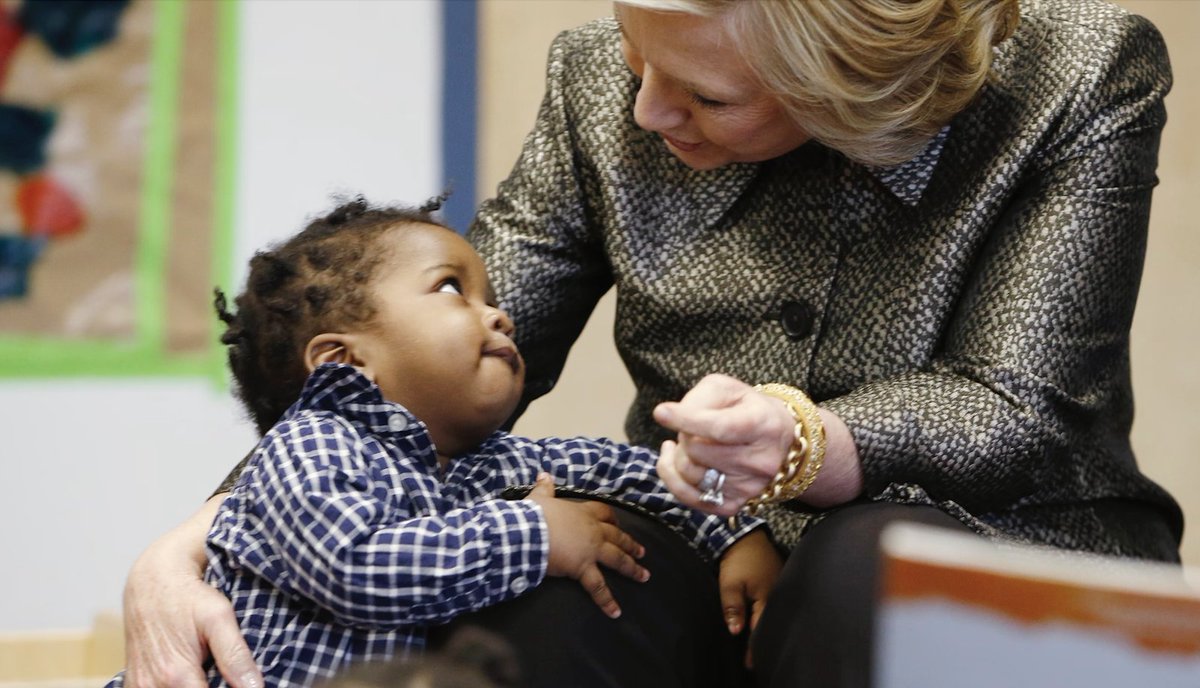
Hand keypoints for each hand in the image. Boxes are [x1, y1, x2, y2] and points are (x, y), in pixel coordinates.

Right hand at [123, 497, 261, 687]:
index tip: (240, 684)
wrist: (151, 581)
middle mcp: (153, 686)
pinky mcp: (134, 682)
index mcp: (177, 676)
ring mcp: (140, 686)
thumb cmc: (188, 597)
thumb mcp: (219, 618)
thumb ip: (236, 656)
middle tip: (227, 676)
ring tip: (210, 673)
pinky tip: (193, 677)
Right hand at [525, 473, 649, 617]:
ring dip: (632, 568)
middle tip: (643, 553)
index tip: (617, 523)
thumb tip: (544, 475)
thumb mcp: (539, 498)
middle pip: (617, 537)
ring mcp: (591, 550)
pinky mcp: (583, 568)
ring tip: (644, 576)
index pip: (603, 513)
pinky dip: (607, 600)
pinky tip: (616, 612)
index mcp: (582, 513)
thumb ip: (545, 488)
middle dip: (631, 544)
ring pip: (617, 559)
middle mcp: (592, 531)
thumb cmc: (534, 515)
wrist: (530, 531)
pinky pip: (598, 587)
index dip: (612, 519)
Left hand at [655, 374, 863, 514]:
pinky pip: (688, 497)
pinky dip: (673, 477)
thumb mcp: (728, 389)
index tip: (661, 412)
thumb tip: (668, 415)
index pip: (720, 427)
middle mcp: (760, 461)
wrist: (779, 440)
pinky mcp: (734, 505)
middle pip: (698, 451)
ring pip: (689, 474)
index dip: (687, 420)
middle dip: (684, 435)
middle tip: (692, 428)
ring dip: (679, 455)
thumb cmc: (746, 408)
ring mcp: (749, 487)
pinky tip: (676, 459)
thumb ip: (699, 398)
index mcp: (763, 425)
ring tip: (689, 442)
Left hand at [717, 529, 781, 666]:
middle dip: (763, 639)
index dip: (754, 646)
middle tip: (756, 657)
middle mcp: (778, 593)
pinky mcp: (778, 579)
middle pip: (771, 622)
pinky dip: (769, 612)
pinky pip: (775, 601)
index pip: (761, 628)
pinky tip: (764, 618)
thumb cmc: (738, 559)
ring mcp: (780, 585)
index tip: (750, 663)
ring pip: (774, 612)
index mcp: (768, 597)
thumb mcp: (730, 584)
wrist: (746, 534)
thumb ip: (733, 607)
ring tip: (761, 642)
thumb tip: (736, 631)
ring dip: (767, 625)